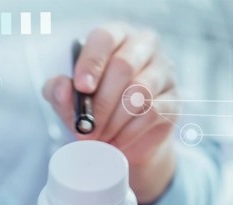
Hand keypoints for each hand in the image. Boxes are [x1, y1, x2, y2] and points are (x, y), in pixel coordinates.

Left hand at [42, 24, 179, 204]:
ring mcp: (163, 72)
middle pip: (124, 66)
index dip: (92, 62)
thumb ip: (58, 91)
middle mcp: (144, 47)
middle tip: (87, 127)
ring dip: (115, 119)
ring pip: (140, 91)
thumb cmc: (96, 108)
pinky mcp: (173, 99)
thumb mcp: (70, 99)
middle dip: (102, 102)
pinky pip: (154, 112)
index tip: (81, 88)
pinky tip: (116, 141)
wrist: (126, 139)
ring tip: (100, 136)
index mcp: (116, 36)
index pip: (105, 38)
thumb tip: (62, 88)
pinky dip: (130, 131)